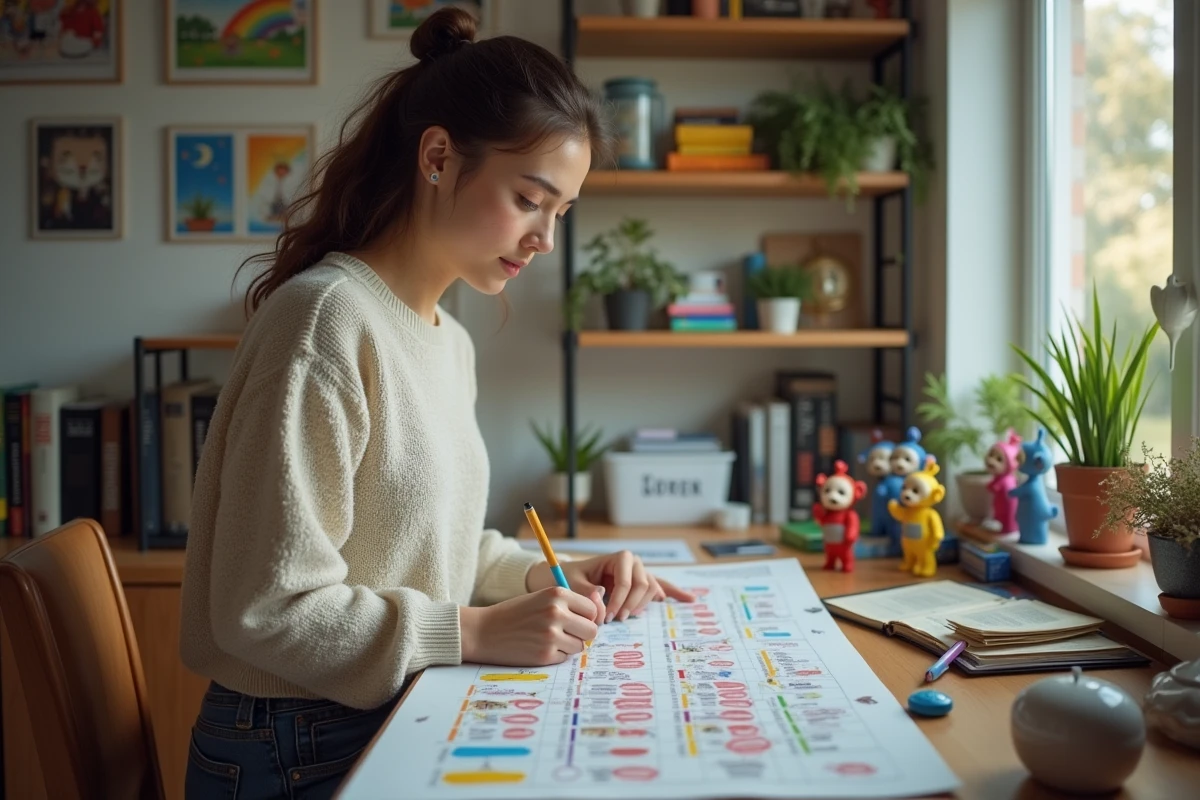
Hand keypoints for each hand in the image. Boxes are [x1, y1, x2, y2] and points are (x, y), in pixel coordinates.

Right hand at [460, 587, 598, 665]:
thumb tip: (598, 617)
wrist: (483, 631)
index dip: (585, 617)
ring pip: (580, 646)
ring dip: (569, 646)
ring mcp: (551, 635)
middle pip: (592, 630)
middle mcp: (557, 612)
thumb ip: (568, 604)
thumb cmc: (515, 614)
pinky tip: (538, 647)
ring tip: (549, 639)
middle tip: (566, 634)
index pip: (592, 609)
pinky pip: (565, 658)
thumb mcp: (542, 598)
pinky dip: (556, 655)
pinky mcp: (545, 655)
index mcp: (557, 594)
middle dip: (582, 634)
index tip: (575, 620)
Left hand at [528, 552, 696, 623]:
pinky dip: (674, 592)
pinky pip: (660, 587)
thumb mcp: (572, 585)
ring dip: (641, 604)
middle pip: (644, 584)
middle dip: (632, 603)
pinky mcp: (639, 585)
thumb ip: (587, 595)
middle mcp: (632, 563)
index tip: (609, 616)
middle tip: (616, 619)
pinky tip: (688, 599)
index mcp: (618, 558)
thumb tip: (604, 607)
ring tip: (626, 615)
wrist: (564, 576)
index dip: (621, 599)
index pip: (628, 579)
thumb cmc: (568, 577)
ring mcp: (638, 573)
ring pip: (651, 590)